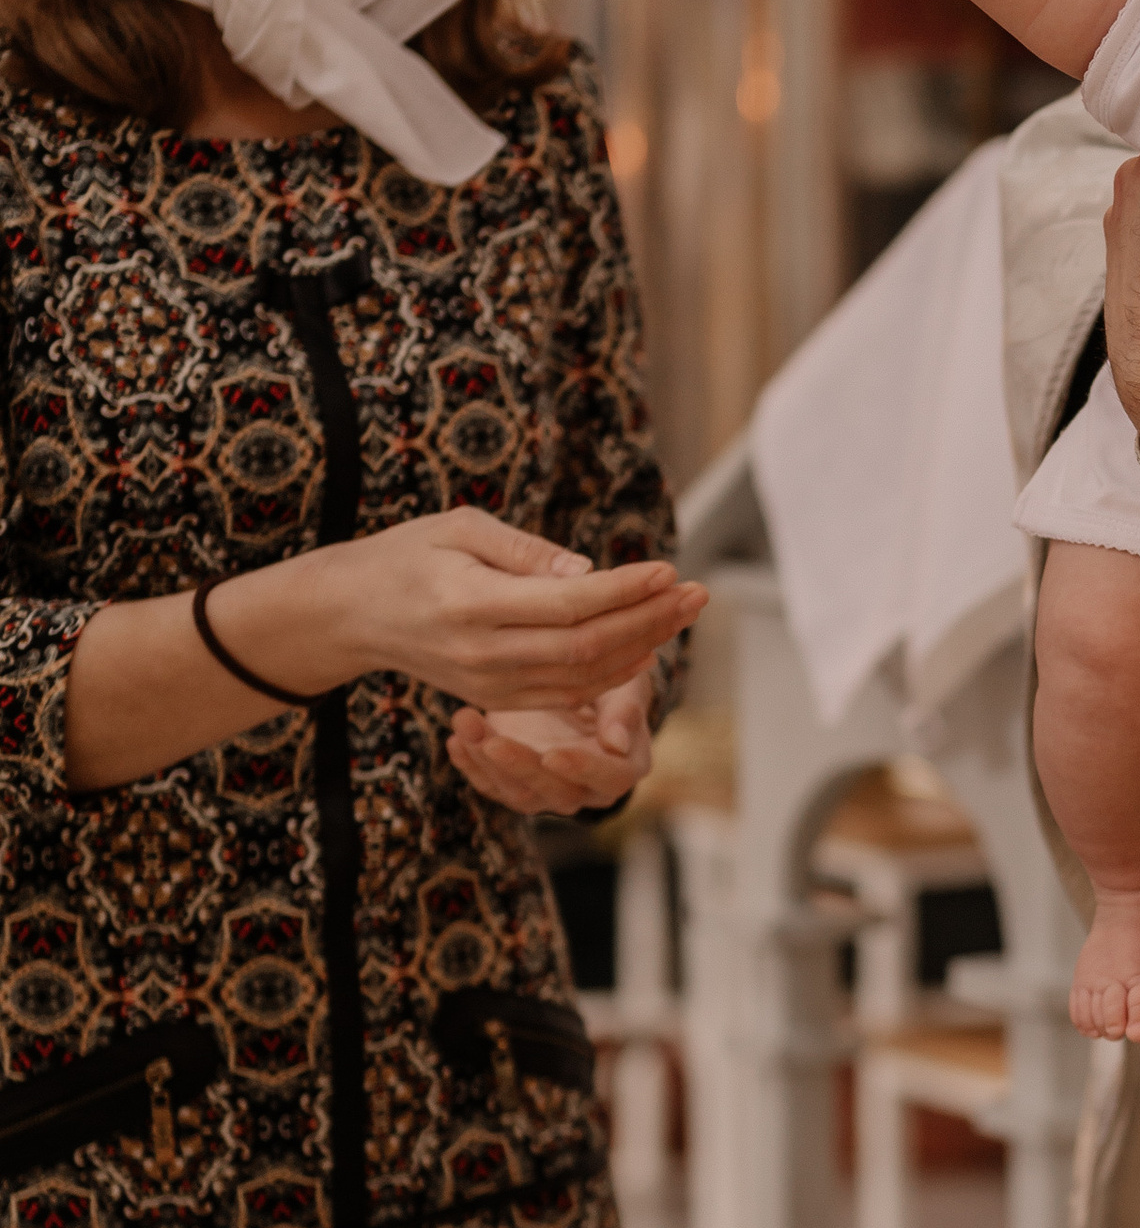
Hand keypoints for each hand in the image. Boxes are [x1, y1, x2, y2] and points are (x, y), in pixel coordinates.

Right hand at [216, 511, 703, 710]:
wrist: (354, 614)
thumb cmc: (408, 555)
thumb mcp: (459, 529)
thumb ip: (525, 551)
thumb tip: (590, 572)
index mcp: (471, 605)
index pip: (567, 604)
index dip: (625, 591)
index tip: (668, 569)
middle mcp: (484, 654)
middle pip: (587, 646)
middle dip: (650, 620)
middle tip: (697, 593)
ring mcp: (490, 685)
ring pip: (583, 675)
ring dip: (642, 646)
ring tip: (684, 612)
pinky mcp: (496, 698)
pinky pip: (567, 692)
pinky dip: (612, 672)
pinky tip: (646, 645)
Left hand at [450, 678, 653, 815]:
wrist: (571, 680)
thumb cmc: (608, 678)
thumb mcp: (624, 684)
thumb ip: (625, 711)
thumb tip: (617, 744)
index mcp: (625, 765)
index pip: (611, 780)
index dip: (584, 770)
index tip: (554, 754)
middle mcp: (588, 788)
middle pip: (558, 793)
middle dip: (523, 767)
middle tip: (494, 742)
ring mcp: (549, 790)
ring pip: (519, 793)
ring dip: (488, 763)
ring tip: (466, 723)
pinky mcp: (516, 784)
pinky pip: (491, 784)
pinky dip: (471, 764)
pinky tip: (457, 738)